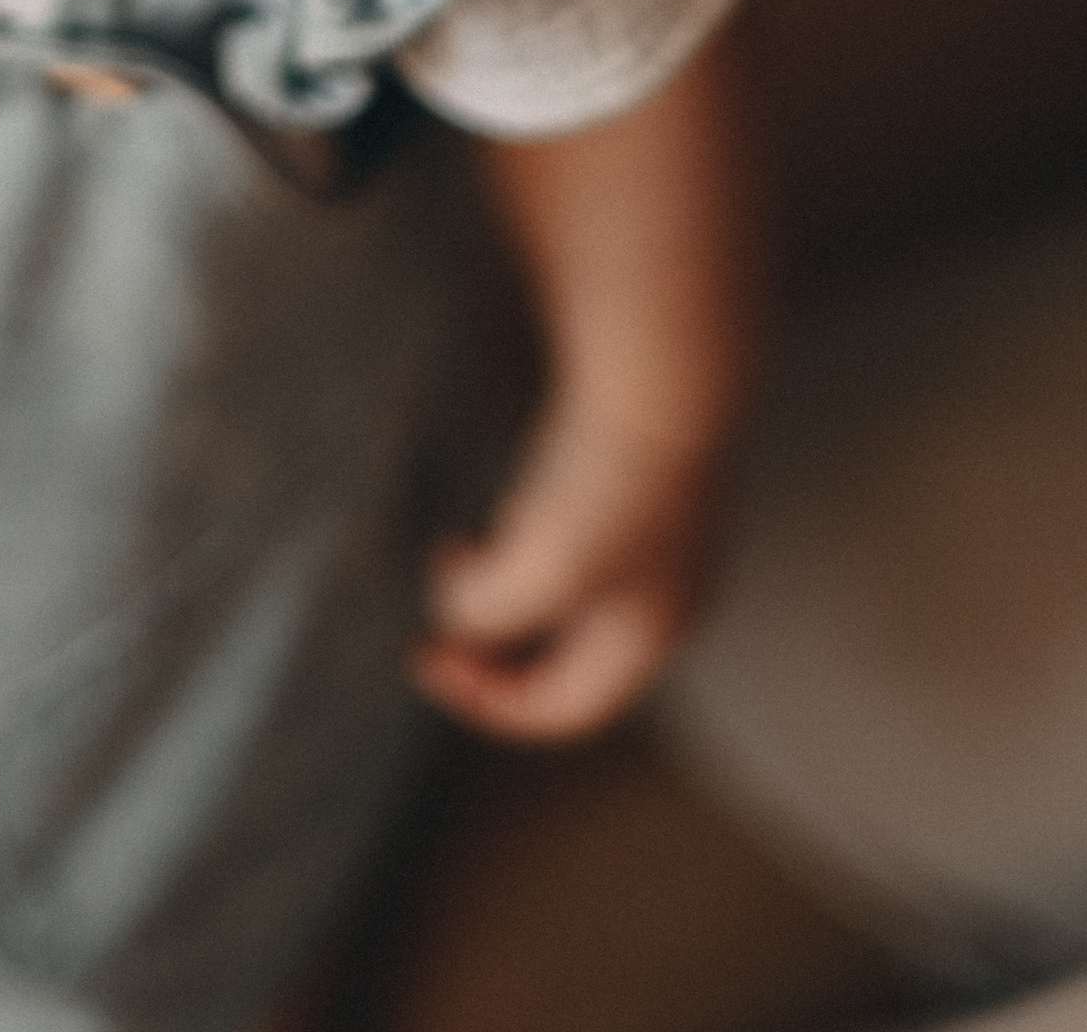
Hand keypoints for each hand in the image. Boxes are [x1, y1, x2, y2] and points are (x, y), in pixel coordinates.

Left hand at [410, 386, 726, 741]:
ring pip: (563, 593)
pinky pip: (571, 536)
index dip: (484, 699)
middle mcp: (655, 599)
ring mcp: (649, 540)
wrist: (663, 378)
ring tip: (462, 552)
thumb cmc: (612, 484)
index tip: (423, 657)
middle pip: (560, 654)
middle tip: (436, 615)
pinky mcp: (633, 486)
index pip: (561, 709)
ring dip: (505, 588)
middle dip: (492, 643)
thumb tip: (454, 610)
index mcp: (644, 641)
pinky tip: (505, 504)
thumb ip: (485, 609)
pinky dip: (525, 539)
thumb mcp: (539, 569)